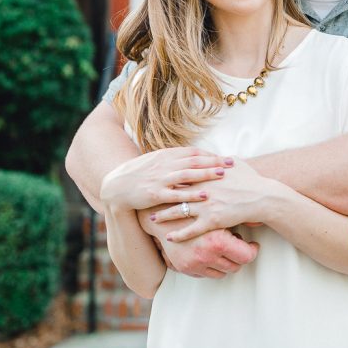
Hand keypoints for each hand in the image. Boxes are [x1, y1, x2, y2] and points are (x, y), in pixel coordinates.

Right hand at [100, 146, 233, 213]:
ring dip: (205, 174)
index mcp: (166, 156)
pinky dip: (191, 194)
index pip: (193, 152)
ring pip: (187, 174)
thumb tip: (193, 159)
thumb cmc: (139, 174)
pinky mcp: (155, 193)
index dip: (210, 155)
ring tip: (222, 175)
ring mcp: (160, 179)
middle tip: (231, 163)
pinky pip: (176, 193)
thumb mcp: (156, 162)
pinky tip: (204, 195)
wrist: (116, 186)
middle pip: (194, 161)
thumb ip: (174, 160)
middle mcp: (165, 165)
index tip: (226, 158)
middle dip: (213, 162)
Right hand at [139, 209, 258, 278]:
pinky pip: (206, 274)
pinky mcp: (186, 268)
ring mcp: (196, 264)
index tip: (253, 245)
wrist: (162, 213)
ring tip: (225, 248)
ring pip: (222, 272)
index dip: (252, 250)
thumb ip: (237, 216)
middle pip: (235, 266)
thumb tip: (259, 220)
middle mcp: (208, 256)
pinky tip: (212, 252)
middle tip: (241, 246)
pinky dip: (212, 265)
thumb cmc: (194, 207)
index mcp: (219, 241)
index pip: (246, 256)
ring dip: (226, 262)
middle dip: (239, 256)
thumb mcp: (218, 209)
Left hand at [158, 161, 282, 241]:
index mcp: (207, 174)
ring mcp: (207, 205)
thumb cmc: (251, 180)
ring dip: (164, 215)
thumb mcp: (236, 164)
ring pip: (179, 211)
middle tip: (144, 198)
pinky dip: (179, 233)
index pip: (181, 174)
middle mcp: (203, 189)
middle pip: (175, 191)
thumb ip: (222, 160)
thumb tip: (218, 155)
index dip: (166, 176)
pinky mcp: (213, 220)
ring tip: (151, 218)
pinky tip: (168, 237)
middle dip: (158, 195)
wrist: (263, 197)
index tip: (154, 178)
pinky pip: (191, 229)